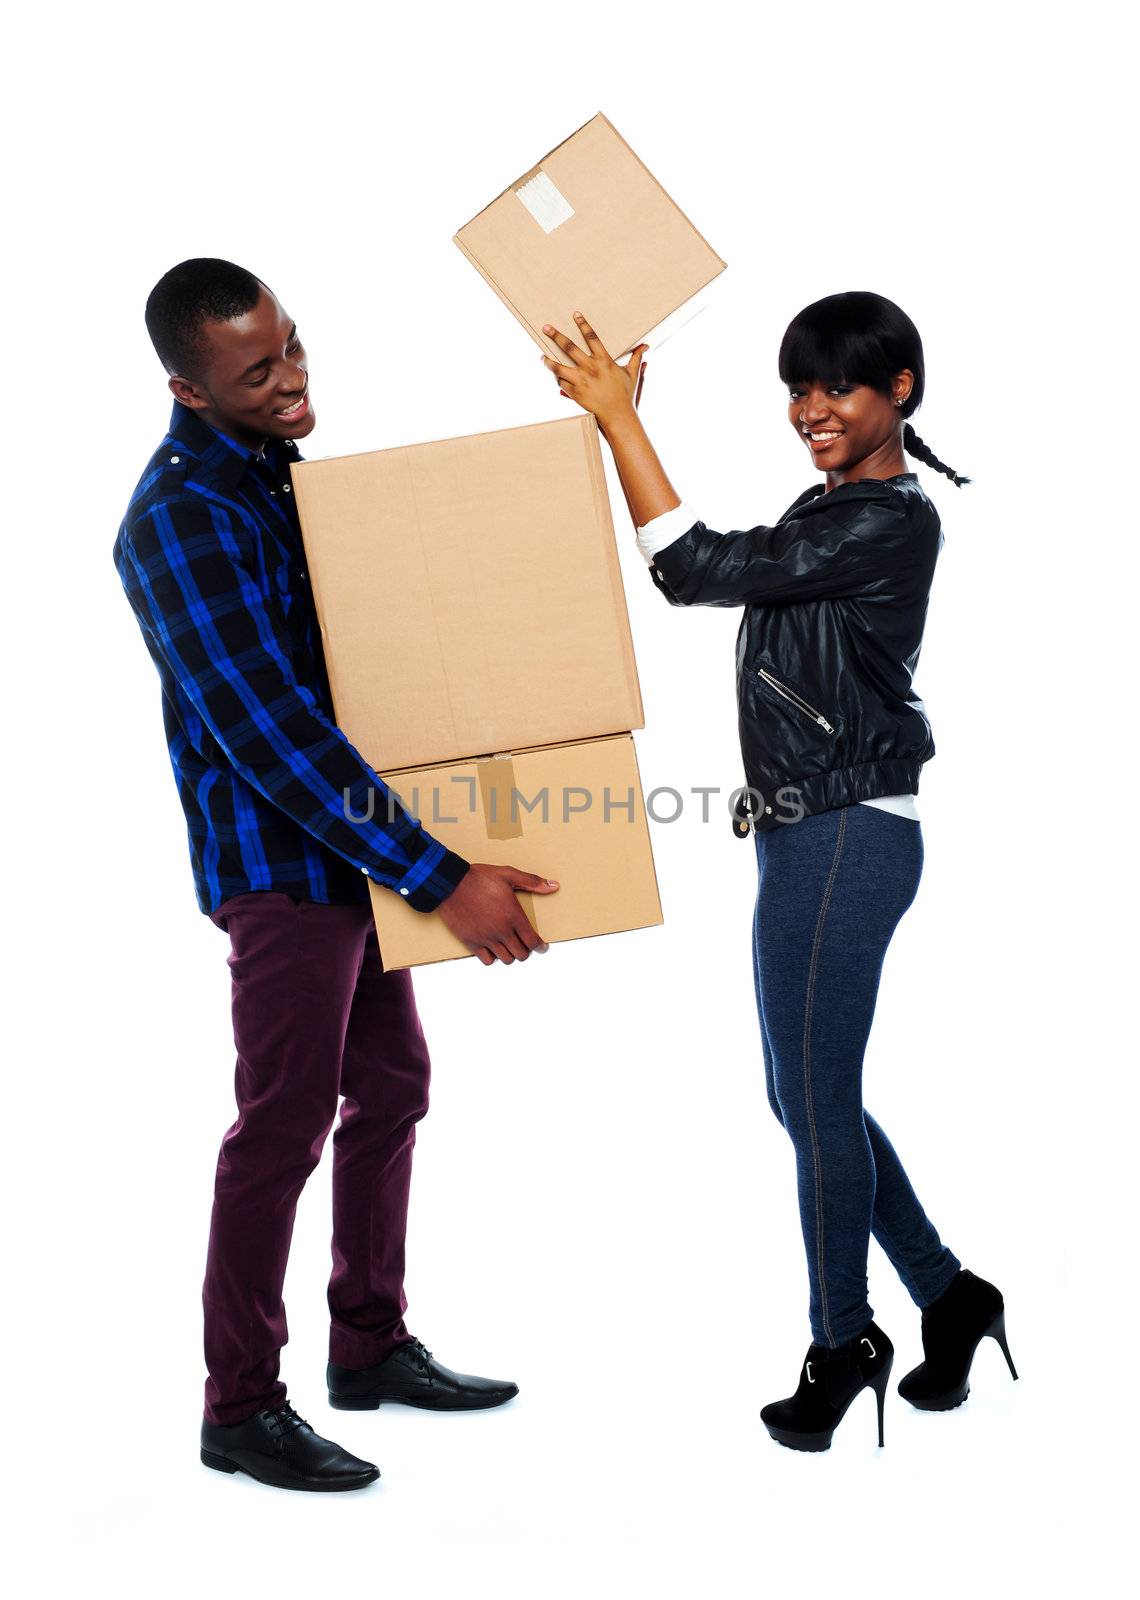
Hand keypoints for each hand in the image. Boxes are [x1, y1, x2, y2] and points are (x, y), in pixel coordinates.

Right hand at [435, 862, 559, 965]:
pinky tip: (493, 947)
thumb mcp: (508, 874)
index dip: (541, 947)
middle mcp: (501, 931)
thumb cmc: (479, 878)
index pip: (533, 941)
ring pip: (506, 959)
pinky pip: (487, 960)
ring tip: (510, 946)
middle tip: (525, 944)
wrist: (450, 883)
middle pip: (521, 954)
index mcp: (513, 916)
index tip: (542, 947)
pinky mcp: (471, 942)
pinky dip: (492, 957)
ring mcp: (486, 938)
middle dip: (526, 950)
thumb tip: (554, 886)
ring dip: (510, 954)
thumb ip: (532, 882)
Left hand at [541, 313, 647, 430]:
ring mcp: (581, 381)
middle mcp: (590, 368)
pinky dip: (557, 379)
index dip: (583, 324)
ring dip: (549, 361)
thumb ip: (635, 358)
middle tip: (546, 327)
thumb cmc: (626, 395)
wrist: (618, 416)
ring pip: (559, 367)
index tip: (575, 314)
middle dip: (556, 336)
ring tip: (542, 357)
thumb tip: (645, 346)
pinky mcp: (575, 393)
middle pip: (569, 347)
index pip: (592, 337)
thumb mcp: (632, 374)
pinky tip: (554, 375)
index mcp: (604, 360)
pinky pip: (562, 383)